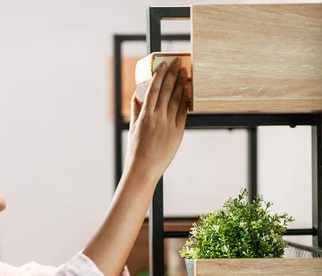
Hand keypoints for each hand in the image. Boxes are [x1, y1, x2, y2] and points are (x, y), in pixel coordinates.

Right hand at [125, 57, 188, 181]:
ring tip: (185, 72)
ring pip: (177, 99)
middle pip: (167, 90)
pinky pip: (183, 112)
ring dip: (182, 83)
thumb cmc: (136, 150)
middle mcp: (158, 117)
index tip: (164, 64)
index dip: (160, 75)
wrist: (144, 168)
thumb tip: (138, 95)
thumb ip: (136, 110)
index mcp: (145, 115)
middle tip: (178, 61)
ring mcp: (169, 124)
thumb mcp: (133, 127)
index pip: (154, 89)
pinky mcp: (178, 132)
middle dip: (173, 74)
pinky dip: (186, 100)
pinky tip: (188, 90)